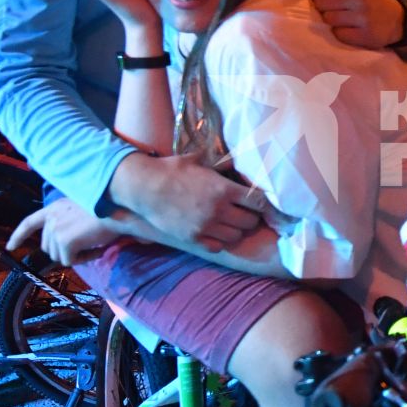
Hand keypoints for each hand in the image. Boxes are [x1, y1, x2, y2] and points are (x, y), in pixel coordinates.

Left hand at [7, 196, 125, 265]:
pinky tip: (97, 249)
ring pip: (58, 256)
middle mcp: (52, 217)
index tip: (10, 247)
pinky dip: (85, 260)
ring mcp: (56, 229)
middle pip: (48, 247)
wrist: (120, 209)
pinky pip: (70, 261)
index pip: (30, 222)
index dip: (19, 235)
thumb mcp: (83, 210)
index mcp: (55, 207)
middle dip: (65, 251)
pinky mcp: (64, 241)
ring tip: (95, 246)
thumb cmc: (109, 209)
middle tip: (88, 247)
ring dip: (77, 256)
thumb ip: (69, 221)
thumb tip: (66, 242)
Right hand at [111, 152, 270, 252]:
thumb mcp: (199, 160)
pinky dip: (219, 241)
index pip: (258, 202)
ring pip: (236, 236)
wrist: (144, 186)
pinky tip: (214, 232)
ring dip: (236, 230)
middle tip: (244, 212)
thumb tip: (236, 159)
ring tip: (229, 223)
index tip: (259, 202)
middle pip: (250, 222)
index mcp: (224, 189)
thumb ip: (221, 162)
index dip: (262, 203)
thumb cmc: (172, 170)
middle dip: (250, 217)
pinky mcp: (193, 238)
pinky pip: (217, 246)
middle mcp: (218, 210)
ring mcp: (206, 226)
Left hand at [294, 0, 405, 48]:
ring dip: (331, 23)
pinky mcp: (365, 35)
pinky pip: (339, 35)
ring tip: (342, 21)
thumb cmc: (366, 0)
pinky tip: (350, 31)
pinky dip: (341, 34)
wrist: (396, 19)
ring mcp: (362, 17)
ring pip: (328, 20)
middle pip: (320, 3)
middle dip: (322, 9)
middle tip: (334, 11)